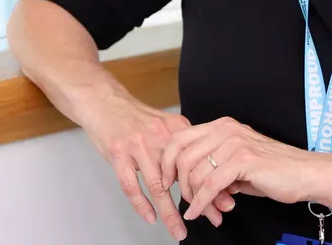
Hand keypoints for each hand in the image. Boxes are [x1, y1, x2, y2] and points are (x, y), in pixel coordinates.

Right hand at [78, 92, 235, 240]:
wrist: (106, 102)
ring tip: (179, 229)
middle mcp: (160, 137)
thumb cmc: (136, 118)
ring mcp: (138, 146)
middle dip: (200, 199)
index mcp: (175, 128)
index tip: (224, 200)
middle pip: (183, 174)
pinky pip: (131, 185)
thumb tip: (205, 171)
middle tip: (214, 217)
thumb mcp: (164, 125)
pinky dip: (141, 204)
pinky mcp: (118, 154)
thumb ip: (182, 146)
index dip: (213, 182)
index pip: (199, 160)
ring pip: (158, 185)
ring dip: (170, 211)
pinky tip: (151, 218)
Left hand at [160, 117, 331, 224]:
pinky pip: (210, 185)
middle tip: (186, 200)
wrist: (303, 173)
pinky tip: (199, 212)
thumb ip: (213, 163)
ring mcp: (235, 143)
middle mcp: (226, 129)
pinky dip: (200, 203)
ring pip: (195, 172)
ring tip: (201, 209)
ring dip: (192, 197)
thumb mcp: (236, 161)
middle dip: (179, 183)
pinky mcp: (244, 160)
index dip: (167, 161)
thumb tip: (189, 180)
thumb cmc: (272, 169)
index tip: (166, 182)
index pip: (180, 137)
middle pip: (182, 155)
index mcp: (222, 126)